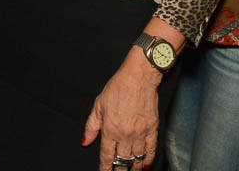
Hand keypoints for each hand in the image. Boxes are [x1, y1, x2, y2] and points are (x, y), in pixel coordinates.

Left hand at [82, 49, 160, 170]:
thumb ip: (91, 126)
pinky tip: (145, 165)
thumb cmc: (118, 87)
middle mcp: (125, 134)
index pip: (106, 156)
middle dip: (118, 170)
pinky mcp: (152, 129)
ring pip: (136, 159)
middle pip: (122, 161)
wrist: (138, 77)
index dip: (105, 168)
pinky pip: (151, 150)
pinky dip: (148, 160)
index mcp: (110, 129)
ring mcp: (140, 133)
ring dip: (133, 168)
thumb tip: (86, 141)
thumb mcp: (98, 105)